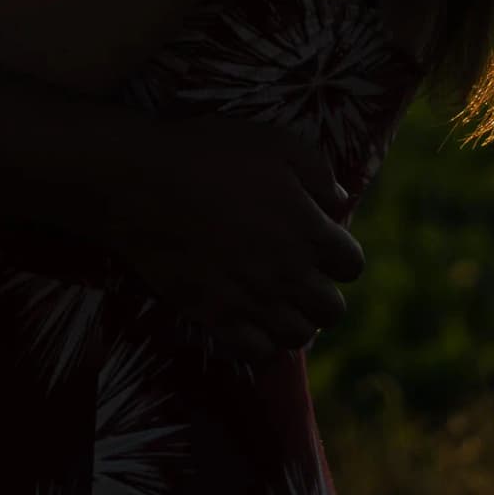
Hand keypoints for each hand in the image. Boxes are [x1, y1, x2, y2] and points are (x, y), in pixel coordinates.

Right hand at [98, 120, 361, 354]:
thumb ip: (319, 173)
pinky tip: (251, 321)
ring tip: (279, 301)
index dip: (338, 254)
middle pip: (332, 309)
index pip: (351, 265)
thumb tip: (340, 201)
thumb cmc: (210, 154)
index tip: (319, 243)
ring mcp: (252, 302)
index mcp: (310, 232)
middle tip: (300, 275)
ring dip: (296, 320)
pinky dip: (261, 342)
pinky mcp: (215, 317)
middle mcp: (289, 275)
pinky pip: (256, 352)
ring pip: (299, 336)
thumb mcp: (275, 143)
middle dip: (322, 291)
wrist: (142, 184)